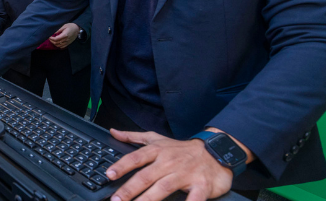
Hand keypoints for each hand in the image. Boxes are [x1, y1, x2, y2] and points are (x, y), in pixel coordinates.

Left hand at [49, 23, 79, 48]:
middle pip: (57, 43)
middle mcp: (66, 39)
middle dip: (52, 41)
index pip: (56, 39)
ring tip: (52, 40)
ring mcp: (67, 42)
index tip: (49, 36)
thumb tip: (53, 32)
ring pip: (59, 45)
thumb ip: (58, 29)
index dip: (51, 38)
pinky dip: (58, 46)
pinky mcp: (68, 43)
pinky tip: (57, 43)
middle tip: (49, 38)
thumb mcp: (64, 25)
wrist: (77, 29)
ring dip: (54, 43)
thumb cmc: (70, 26)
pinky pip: (62, 46)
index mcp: (65, 35)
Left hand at [104, 129, 233, 200]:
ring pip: (164, 187)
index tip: (109, 174)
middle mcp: (170, 162)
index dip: (122, 166)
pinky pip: (194, 198)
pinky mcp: (201, 186)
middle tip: (116, 200)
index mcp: (158, 151)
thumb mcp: (157, 139)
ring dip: (149, 199)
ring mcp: (185, 174)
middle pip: (146, 176)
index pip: (136, 158)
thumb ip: (134, 137)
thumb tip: (113, 132)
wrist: (216, 151)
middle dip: (130, 189)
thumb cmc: (182, 149)